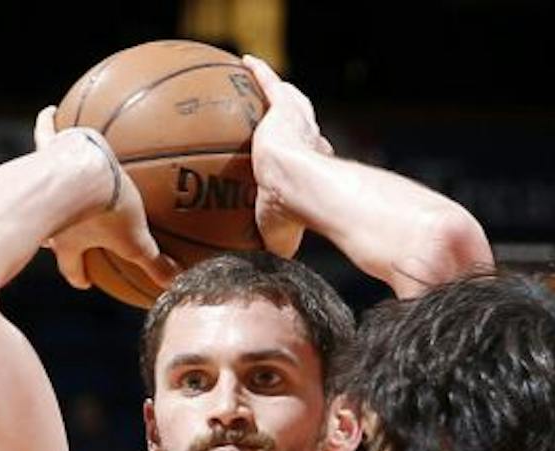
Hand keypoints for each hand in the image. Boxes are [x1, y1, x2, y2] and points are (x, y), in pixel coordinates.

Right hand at [31, 108, 177, 293]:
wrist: (80, 172)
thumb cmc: (105, 209)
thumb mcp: (135, 240)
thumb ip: (153, 262)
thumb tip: (176, 285)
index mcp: (70, 241)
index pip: (72, 266)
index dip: (78, 275)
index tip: (84, 281)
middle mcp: (51, 215)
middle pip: (50, 231)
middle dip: (54, 236)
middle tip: (58, 237)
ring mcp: (47, 185)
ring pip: (44, 191)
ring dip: (48, 188)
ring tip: (52, 182)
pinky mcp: (49, 150)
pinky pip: (45, 134)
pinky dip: (46, 123)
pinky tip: (50, 110)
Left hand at [242, 55, 332, 257]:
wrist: (301, 191)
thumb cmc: (292, 219)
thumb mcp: (277, 241)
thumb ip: (266, 256)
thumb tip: (251, 285)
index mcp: (310, 174)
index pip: (307, 164)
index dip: (301, 163)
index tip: (289, 168)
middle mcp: (308, 144)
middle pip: (300, 129)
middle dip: (294, 124)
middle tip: (281, 121)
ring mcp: (297, 125)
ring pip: (287, 103)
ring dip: (278, 93)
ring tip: (263, 84)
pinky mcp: (283, 111)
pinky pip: (268, 85)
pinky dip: (258, 73)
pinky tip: (244, 62)